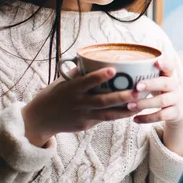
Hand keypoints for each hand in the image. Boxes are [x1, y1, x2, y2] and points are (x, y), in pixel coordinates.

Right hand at [22, 67, 138, 146]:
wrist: (40, 119)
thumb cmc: (55, 94)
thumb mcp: (64, 81)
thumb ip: (80, 73)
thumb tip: (97, 57)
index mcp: (72, 89)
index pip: (86, 81)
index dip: (99, 76)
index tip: (113, 70)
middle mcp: (79, 103)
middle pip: (103, 101)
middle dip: (122, 97)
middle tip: (139, 91)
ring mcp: (84, 116)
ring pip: (108, 114)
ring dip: (126, 110)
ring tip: (142, 104)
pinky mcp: (87, 125)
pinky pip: (105, 119)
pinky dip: (119, 115)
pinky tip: (133, 111)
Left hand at [127, 57, 182, 125]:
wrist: (179, 109)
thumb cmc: (162, 90)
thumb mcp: (159, 80)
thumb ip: (147, 74)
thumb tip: (121, 68)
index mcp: (170, 76)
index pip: (170, 67)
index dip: (165, 64)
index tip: (157, 61)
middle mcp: (175, 86)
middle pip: (166, 83)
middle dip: (151, 84)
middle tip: (137, 86)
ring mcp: (176, 100)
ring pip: (162, 101)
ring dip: (145, 103)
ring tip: (129, 105)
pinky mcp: (174, 113)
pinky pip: (161, 116)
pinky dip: (147, 118)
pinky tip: (135, 119)